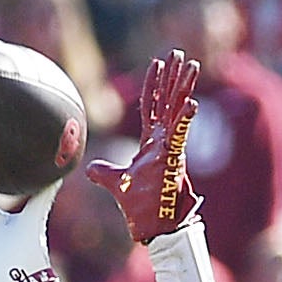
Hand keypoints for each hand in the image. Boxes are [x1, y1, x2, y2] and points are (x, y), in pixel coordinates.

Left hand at [87, 50, 203, 243]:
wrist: (152, 227)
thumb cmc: (141, 208)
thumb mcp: (116, 183)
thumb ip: (103, 173)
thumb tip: (89, 169)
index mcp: (152, 143)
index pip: (152, 106)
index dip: (154, 84)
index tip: (157, 63)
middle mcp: (164, 142)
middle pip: (169, 101)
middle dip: (174, 77)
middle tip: (179, 54)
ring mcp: (170, 149)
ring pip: (178, 111)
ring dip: (184, 87)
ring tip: (191, 65)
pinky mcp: (174, 159)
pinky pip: (180, 135)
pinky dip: (184, 119)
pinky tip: (190, 102)